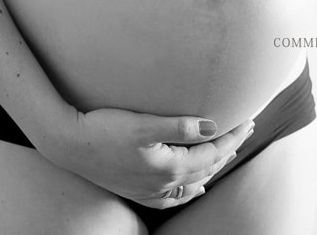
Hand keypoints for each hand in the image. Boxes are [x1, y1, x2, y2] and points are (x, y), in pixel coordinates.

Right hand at [41, 106, 253, 208]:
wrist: (68, 144)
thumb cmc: (103, 130)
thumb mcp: (144, 125)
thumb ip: (180, 127)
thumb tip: (212, 128)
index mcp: (169, 167)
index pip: (212, 151)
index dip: (232, 136)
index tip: (248, 120)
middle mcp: (163, 184)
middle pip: (207, 166)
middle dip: (228, 148)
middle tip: (245, 130)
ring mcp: (150, 190)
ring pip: (193, 181)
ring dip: (212, 166)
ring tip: (228, 152)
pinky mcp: (137, 190)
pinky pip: (174, 196)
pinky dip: (190, 189)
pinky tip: (195, 187)